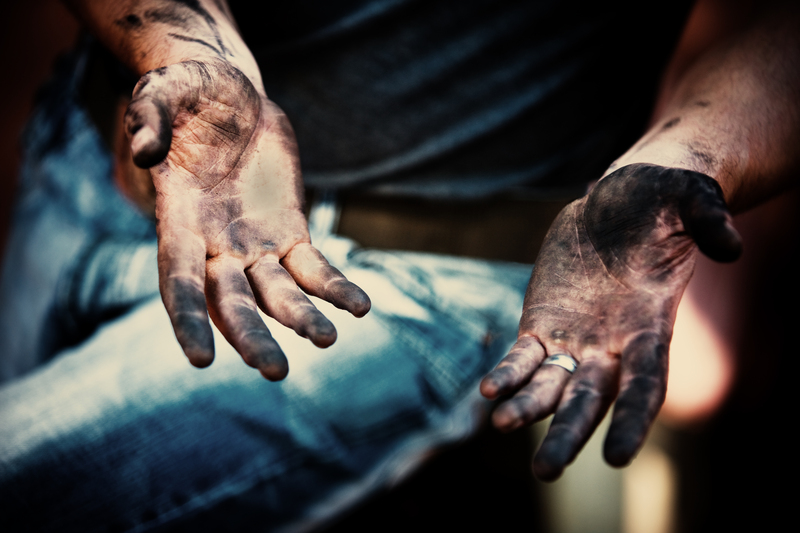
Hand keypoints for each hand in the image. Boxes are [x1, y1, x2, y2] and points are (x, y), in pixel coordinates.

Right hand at [125, 59, 369, 379]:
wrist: (231, 95)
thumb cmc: (188, 93)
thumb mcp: (163, 95)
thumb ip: (149, 120)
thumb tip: (145, 152)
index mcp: (179, 221)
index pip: (179, 280)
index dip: (187, 318)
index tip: (200, 360)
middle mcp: (215, 245)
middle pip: (232, 302)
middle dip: (251, 336)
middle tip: (275, 372)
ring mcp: (255, 243)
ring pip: (278, 292)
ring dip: (301, 318)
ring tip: (327, 340)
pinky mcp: (290, 232)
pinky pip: (315, 268)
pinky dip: (336, 288)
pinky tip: (361, 308)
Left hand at [480, 164, 740, 479]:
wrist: (619, 201)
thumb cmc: (662, 200)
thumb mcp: (690, 198)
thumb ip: (710, 219)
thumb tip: (732, 246)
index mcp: (651, 327)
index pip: (646, 386)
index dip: (632, 421)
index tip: (615, 457)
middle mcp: (612, 345)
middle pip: (591, 402)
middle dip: (568, 435)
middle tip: (545, 472)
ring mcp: (574, 337)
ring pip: (552, 387)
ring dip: (528, 410)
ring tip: (502, 426)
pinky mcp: (542, 322)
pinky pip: (523, 358)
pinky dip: (507, 375)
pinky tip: (487, 393)